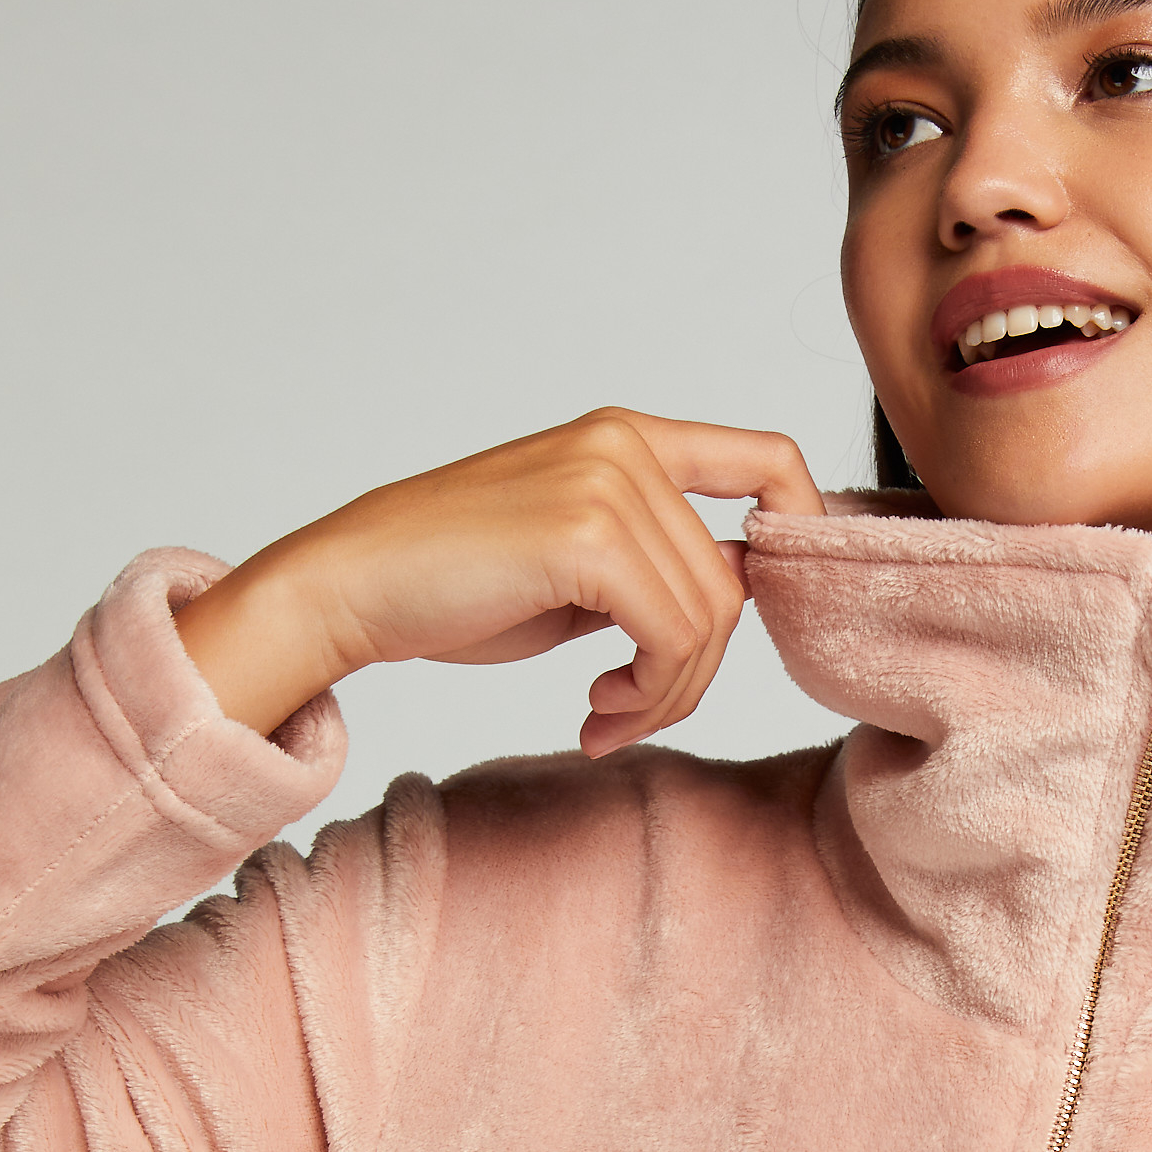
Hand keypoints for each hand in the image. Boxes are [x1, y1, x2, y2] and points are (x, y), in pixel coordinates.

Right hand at [175, 409, 822, 752]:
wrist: (351, 587)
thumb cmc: (455, 585)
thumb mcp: (579, 568)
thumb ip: (657, 567)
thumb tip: (743, 593)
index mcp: (628, 438)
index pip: (768, 459)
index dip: (801, 530)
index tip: (767, 610)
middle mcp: (625, 446)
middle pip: (734, 583)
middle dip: (697, 672)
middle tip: (629, 711)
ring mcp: (607, 484)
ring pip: (709, 621)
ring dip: (667, 694)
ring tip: (608, 714)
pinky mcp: (586, 537)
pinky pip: (671, 639)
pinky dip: (647, 697)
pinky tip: (595, 713)